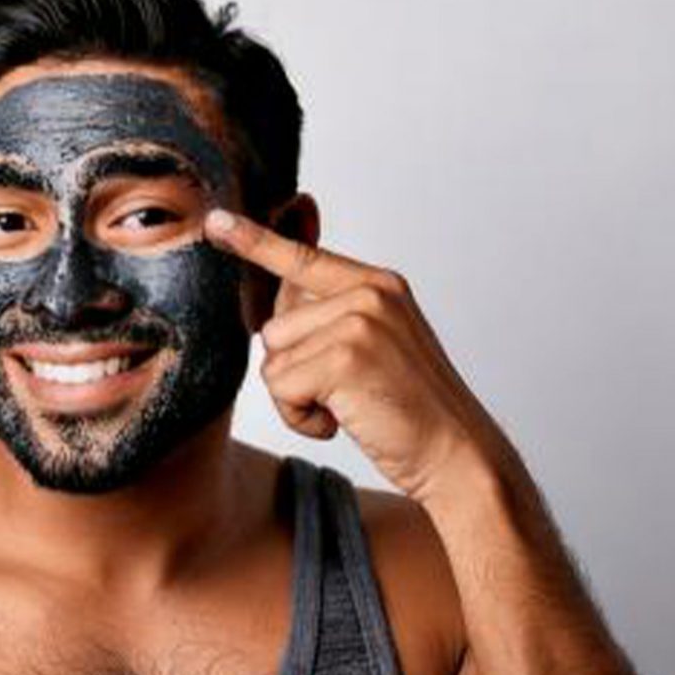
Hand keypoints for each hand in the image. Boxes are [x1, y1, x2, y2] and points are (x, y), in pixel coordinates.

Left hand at [204, 206, 511, 501]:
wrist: (458, 453)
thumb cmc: (412, 409)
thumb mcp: (377, 345)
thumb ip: (331, 316)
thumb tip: (278, 299)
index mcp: (379, 285)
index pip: (303, 257)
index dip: (254, 240)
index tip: (216, 220)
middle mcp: (370, 294)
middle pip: (275, 327)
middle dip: (295, 371)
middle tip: (345, 393)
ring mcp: (358, 322)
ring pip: (273, 360)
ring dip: (296, 398)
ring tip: (348, 407)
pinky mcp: (344, 358)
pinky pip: (281, 388)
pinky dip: (300, 418)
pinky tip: (341, 423)